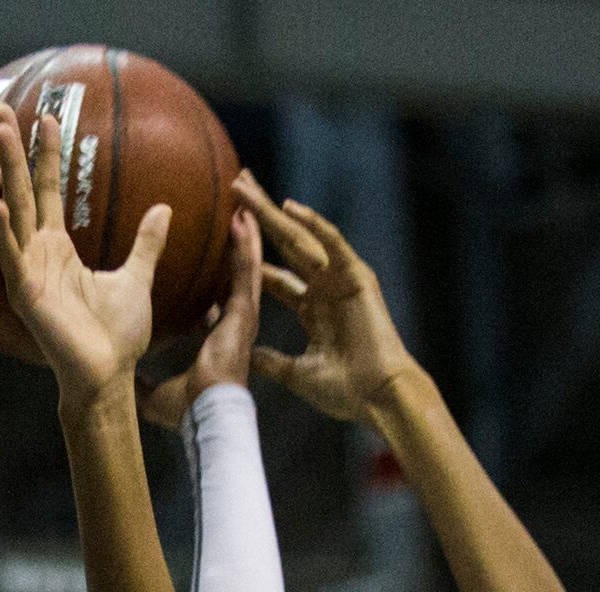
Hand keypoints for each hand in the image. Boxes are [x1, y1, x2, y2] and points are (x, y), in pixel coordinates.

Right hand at [0, 105, 169, 409]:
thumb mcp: (136, 277)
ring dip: (6, 173)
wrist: (108, 376)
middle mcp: (38, 255)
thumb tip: (164, 209)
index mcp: (58, 250)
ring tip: (0, 134)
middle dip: (13, 150)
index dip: (46, 156)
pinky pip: (13, 258)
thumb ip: (146, 243)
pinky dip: (5, 233)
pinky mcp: (27, 294)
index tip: (47, 117)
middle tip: (0, 109)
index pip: (48, 192)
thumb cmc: (118, 336)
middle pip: (23, 191)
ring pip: (14, 212)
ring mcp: (29, 272)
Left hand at [136, 209, 261, 429]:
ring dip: (246, 235)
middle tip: (234, 214)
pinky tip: (243, 219)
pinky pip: (246, 270)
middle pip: (236, 274)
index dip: (217, 280)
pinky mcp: (244, 313)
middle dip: (238, 245)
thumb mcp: (157, 393)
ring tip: (244, 204)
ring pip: (246, 266)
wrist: (207, 412)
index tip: (211, 261)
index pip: (219, 301)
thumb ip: (142, 381)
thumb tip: (122, 380)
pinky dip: (246, 245)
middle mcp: (234, 323)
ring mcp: (242, 317)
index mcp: (217, 337)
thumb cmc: (189, 407)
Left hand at [232, 172, 417, 424]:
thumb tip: (246, 359)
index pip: (273, 276)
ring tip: (245, 186)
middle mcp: (324, 289)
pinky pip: (332, 243)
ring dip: (273, 212)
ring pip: (301, 236)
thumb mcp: (297, 374)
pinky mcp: (357, 277)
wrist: (378, 398)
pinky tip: (288, 207)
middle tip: (233, 186)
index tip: (221, 239)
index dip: (248, 256)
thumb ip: (272, 362)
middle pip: (284, 244)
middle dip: (258, 216)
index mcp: (312, 309)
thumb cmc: (345, 392)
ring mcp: (341, 280)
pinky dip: (313, 224)